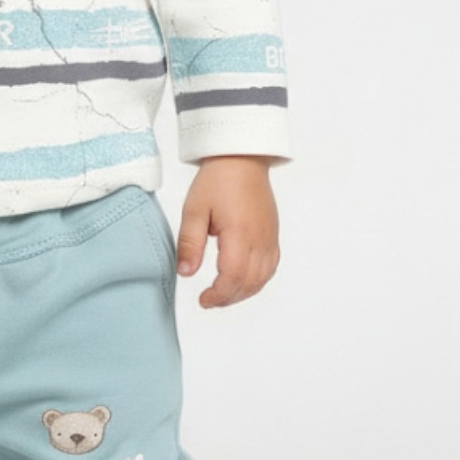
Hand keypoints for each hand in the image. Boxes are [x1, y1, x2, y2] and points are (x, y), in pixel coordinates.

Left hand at [176, 155, 280, 308]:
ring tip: (223, 294)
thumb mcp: (194, 210)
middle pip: (250, 283)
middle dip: (228, 297)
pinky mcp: (272, 234)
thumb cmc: (217, 180)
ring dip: (243, 292)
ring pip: (263, 278)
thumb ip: (189, 243)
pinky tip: (242, 280)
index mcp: (240, 234)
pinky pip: (271, 266)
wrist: (242, 158)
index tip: (203, 300)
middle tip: (209, 300)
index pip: (233, 277)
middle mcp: (260, 239)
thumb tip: (186, 273)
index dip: (218, 295)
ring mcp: (269, 237)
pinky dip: (257, 280)